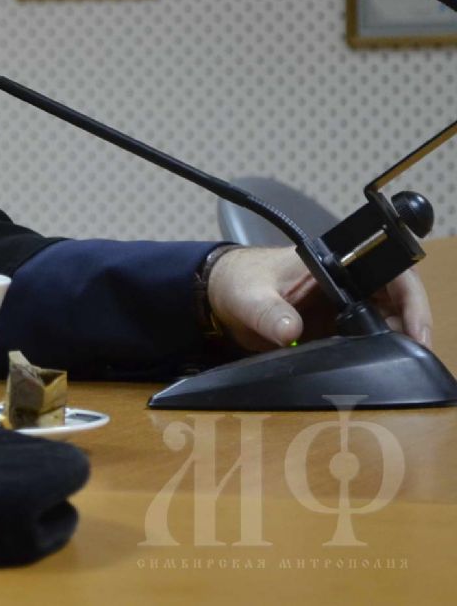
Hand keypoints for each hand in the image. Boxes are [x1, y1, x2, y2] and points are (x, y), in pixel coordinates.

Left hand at [206, 245, 433, 351]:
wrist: (220, 293)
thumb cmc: (237, 280)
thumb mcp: (247, 296)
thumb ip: (267, 313)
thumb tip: (289, 330)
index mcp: (331, 264)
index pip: (388, 272)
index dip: (411, 298)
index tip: (416, 328)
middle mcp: (345, 284)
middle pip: (397, 301)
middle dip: (409, 327)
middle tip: (411, 356)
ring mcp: (343, 307)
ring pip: (386, 322)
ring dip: (393, 343)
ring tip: (395, 366)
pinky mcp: (335, 328)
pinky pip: (364, 341)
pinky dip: (372, 355)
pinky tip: (372, 370)